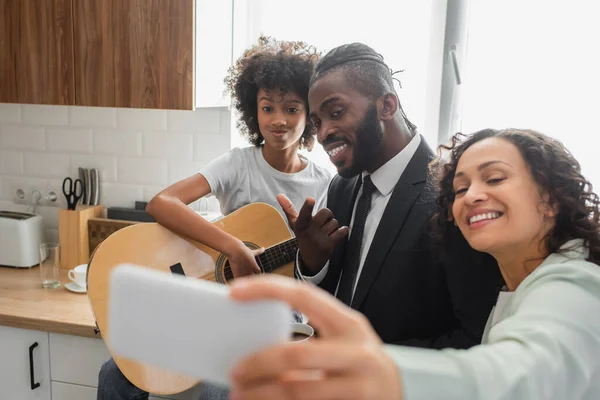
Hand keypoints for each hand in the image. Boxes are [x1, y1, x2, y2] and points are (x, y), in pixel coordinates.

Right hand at [226, 242, 263, 277]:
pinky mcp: (237, 274)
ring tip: (243, 279)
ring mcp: (243, 273)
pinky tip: (237, 279)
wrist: (235, 251)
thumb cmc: (244, 250)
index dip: (257, 272)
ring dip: (245, 280)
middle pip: (253, 278)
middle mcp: (250, 271)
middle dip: (252, 277)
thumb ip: (258, 252)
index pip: (259, 272)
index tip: (255, 272)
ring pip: (246, 280)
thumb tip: (263, 248)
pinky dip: (238, 280)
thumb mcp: (252, 252)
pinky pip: (239, 281)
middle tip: (249, 275)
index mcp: (254, 266)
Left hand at [228, 275, 403, 399]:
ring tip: (240, 395)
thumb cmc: (358, 363)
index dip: (267, 290)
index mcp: (349, 323)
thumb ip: (309, 338)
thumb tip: (253, 343)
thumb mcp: (342, 341)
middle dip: (258, 363)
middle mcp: (357, 352)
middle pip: (296, 354)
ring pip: (298, 391)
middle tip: (235, 370)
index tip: (234, 291)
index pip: (304, 295)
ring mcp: (359, 385)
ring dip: (261, 394)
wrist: (399, 393)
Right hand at [277, 194, 348, 273]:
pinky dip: (343, 231)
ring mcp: (319, 239)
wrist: (310, 259)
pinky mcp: (328, 245)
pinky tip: (338, 233)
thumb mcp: (295, 224)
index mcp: (300, 225)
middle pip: (326, 212)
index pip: (304, 214)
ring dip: (333, 226)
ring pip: (334, 222)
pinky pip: (341, 232)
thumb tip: (279, 195)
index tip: (310, 199)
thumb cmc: (304, 236)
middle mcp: (308, 232)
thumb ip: (289, 209)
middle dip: (327, 215)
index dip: (308, 206)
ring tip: (326, 232)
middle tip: (322, 222)